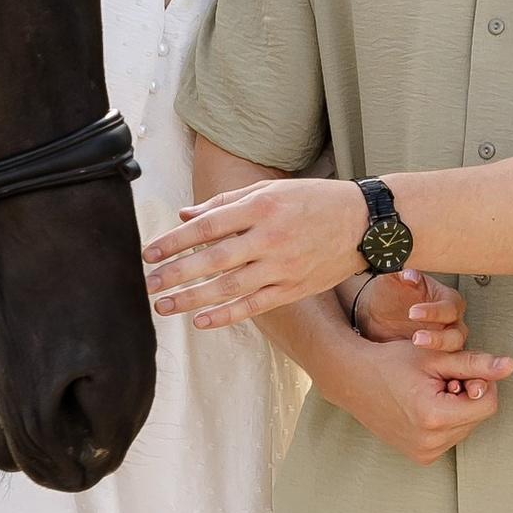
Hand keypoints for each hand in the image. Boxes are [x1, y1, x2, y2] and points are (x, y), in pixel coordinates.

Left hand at [145, 180, 367, 325]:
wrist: (364, 224)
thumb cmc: (314, 201)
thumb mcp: (271, 190)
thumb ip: (226, 202)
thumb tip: (185, 215)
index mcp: (262, 207)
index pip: (208, 227)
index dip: (175, 241)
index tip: (149, 253)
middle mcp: (270, 238)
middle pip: (213, 260)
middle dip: (176, 273)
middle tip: (148, 284)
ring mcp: (282, 267)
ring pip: (229, 287)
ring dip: (192, 299)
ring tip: (164, 306)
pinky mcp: (293, 289)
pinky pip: (254, 306)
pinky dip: (226, 315)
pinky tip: (200, 321)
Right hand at [334, 329, 512, 463]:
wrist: (354, 380)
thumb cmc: (391, 363)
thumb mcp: (435, 357)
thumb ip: (475, 363)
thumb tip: (510, 366)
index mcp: (435, 417)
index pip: (488, 402)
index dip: (480, 381)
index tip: (458, 370)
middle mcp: (431, 442)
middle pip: (478, 416)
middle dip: (468, 395)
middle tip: (440, 379)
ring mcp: (424, 453)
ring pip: (467, 427)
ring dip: (458, 408)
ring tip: (431, 392)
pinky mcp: (421, 456)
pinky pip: (451, 437)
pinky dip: (446, 421)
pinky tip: (425, 406)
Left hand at [348, 269, 470, 353]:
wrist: (374, 311)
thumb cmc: (388, 292)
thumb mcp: (392, 279)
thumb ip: (401, 275)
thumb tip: (410, 275)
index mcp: (446, 298)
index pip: (451, 306)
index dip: (435, 311)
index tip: (413, 312)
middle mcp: (450, 320)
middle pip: (457, 333)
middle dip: (439, 338)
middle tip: (417, 337)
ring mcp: (444, 338)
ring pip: (453, 350)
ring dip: (437, 350)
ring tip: (415, 345)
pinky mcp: (434, 355)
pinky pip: (442, 363)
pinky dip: (434, 365)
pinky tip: (417, 364)